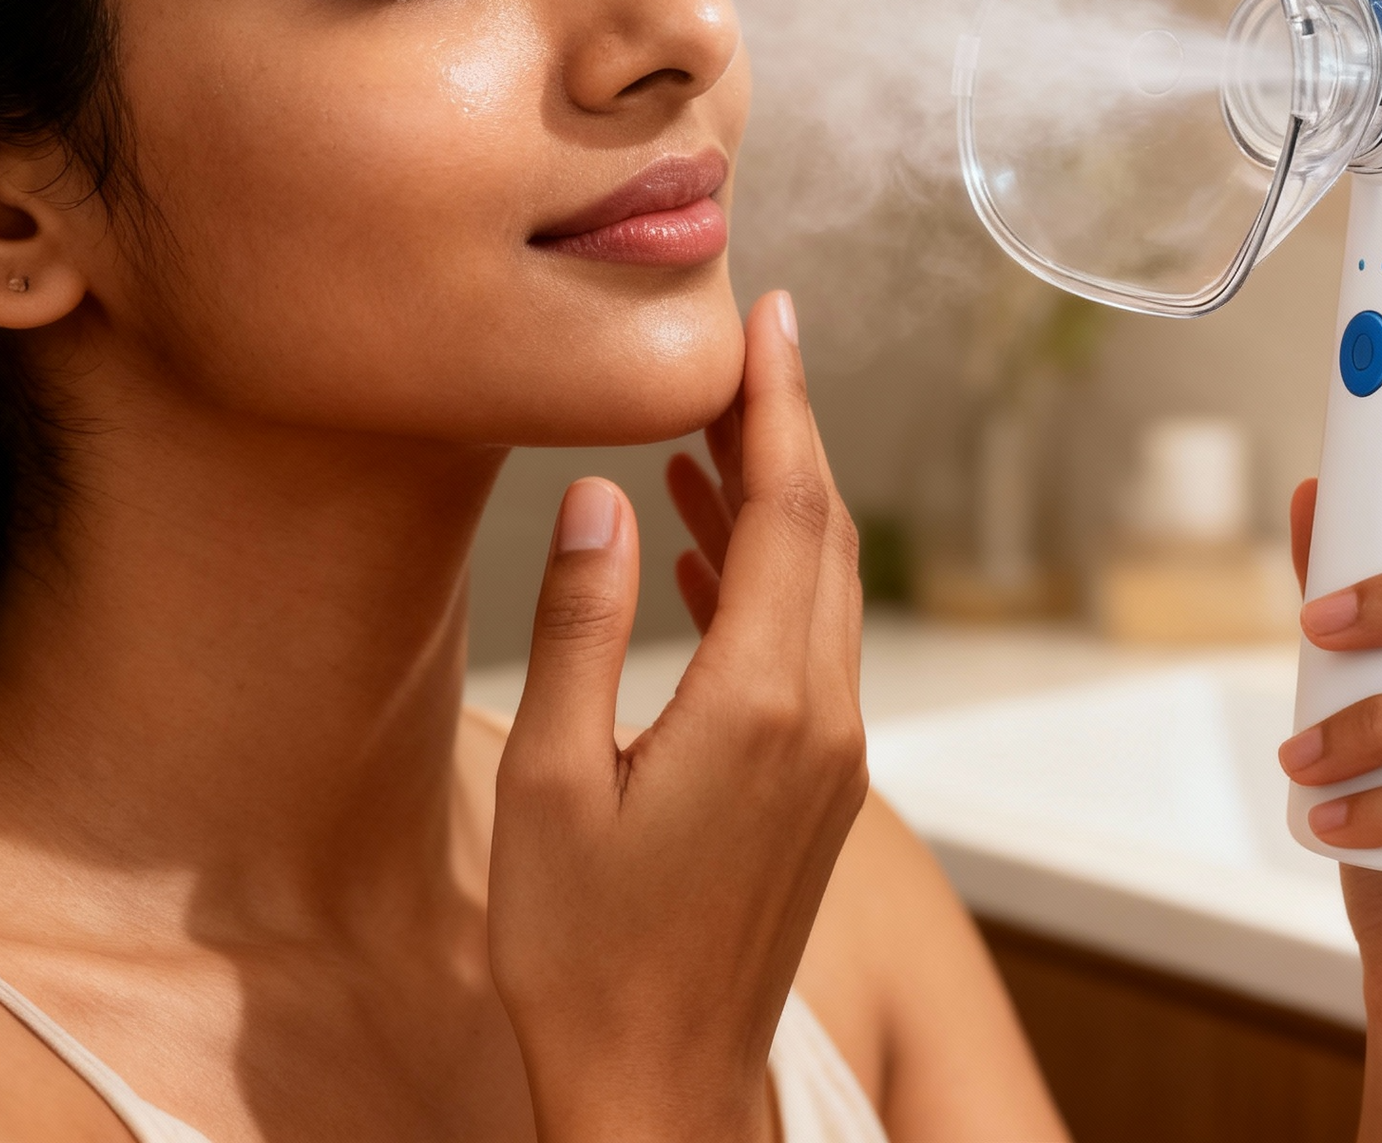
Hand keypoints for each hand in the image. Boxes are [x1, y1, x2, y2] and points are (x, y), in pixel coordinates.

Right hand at [488, 292, 867, 1142]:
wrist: (661, 1087)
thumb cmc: (585, 953)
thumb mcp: (548, 780)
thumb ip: (580, 623)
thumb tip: (598, 493)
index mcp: (762, 701)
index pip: (791, 508)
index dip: (783, 401)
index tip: (775, 315)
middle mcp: (822, 713)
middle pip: (822, 530)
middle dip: (784, 428)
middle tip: (739, 348)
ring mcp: (833, 749)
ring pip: (820, 584)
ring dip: (771, 501)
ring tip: (699, 435)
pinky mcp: (820, 779)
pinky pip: (807, 641)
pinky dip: (763, 576)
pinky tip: (701, 550)